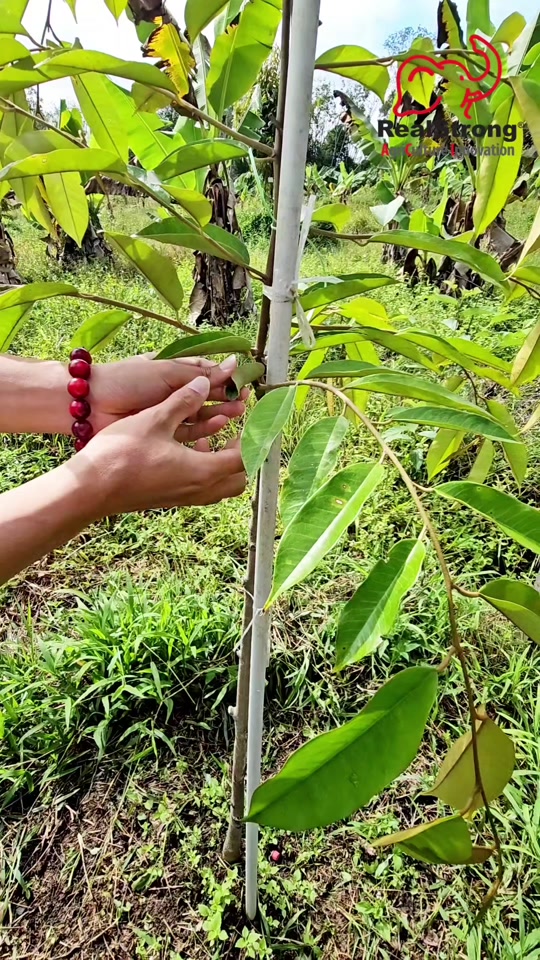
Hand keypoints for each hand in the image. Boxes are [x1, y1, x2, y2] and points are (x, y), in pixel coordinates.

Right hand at [80, 376, 245, 513]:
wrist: (90, 488)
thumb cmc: (122, 454)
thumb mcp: (155, 420)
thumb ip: (183, 401)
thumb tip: (205, 383)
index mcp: (202, 471)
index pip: (244, 459)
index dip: (252, 439)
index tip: (249, 421)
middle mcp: (198, 490)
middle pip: (237, 480)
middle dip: (241, 457)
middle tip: (234, 433)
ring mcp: (183, 498)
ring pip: (219, 487)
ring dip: (222, 465)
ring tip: (210, 440)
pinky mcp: (169, 499)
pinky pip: (201, 489)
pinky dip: (204, 471)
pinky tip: (184, 450)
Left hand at [90, 353, 246, 432]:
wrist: (92, 405)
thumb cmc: (127, 380)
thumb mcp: (168, 372)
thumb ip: (201, 374)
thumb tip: (233, 364)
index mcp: (171, 369)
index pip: (204, 371)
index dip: (224, 377)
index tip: (242, 381)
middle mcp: (170, 390)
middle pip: (204, 395)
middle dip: (225, 397)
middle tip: (244, 401)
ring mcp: (166, 412)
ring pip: (199, 414)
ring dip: (218, 413)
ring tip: (236, 414)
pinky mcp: (161, 432)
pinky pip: (188, 431)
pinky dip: (204, 428)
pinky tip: (219, 424)